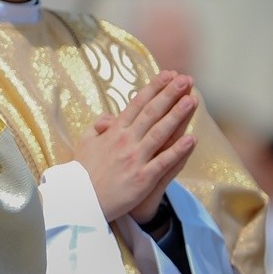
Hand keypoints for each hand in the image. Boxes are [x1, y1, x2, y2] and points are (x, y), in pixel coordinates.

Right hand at [74, 70, 197, 222]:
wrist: (81, 198)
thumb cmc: (83, 169)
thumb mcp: (86, 141)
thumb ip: (100, 126)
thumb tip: (110, 117)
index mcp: (113, 130)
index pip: (137, 104)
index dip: (154, 88)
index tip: (167, 75)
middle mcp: (126, 140)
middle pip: (151, 113)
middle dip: (169, 95)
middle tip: (185, 79)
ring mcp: (135, 158)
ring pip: (160, 133)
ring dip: (177, 116)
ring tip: (192, 100)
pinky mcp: (143, 178)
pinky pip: (164, 162)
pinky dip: (178, 151)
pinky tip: (191, 139)